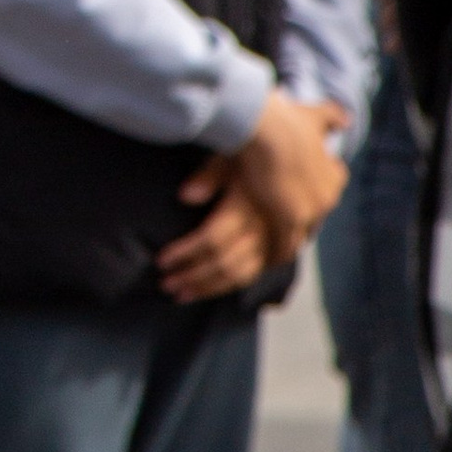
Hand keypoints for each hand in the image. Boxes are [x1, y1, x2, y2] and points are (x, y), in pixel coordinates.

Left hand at [157, 167, 277, 303]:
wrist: (290, 161)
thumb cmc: (253, 157)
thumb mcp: (231, 156)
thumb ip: (208, 175)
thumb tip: (184, 196)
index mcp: (247, 207)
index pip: (212, 239)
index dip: (185, 252)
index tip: (161, 260)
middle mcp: (261, 229)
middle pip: (223, 262)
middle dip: (191, 276)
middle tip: (165, 283)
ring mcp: (270, 242)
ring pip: (237, 275)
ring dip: (206, 288)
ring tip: (179, 294)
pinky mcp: (272, 250)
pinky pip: (250, 276)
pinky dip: (225, 286)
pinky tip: (205, 290)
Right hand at [227, 90, 350, 249]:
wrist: (268, 128)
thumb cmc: (286, 120)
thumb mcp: (316, 116)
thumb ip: (333, 118)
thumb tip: (348, 122)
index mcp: (334, 177)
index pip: (325, 195)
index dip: (309, 198)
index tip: (294, 201)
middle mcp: (327, 197)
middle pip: (313, 219)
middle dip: (298, 223)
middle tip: (279, 229)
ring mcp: (311, 211)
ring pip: (299, 236)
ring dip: (286, 243)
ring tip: (270, 252)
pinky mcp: (290, 220)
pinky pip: (284, 245)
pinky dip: (275, 252)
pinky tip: (263, 259)